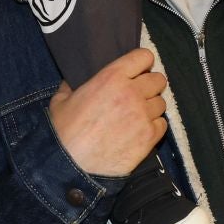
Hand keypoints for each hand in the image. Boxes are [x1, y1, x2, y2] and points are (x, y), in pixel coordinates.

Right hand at [48, 48, 168, 178]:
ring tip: (137, 116)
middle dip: (149, 85)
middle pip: (158, 79)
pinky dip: (154, 127)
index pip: (144, 57)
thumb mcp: (61, 100)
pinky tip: (140, 131)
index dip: (142, 63)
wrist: (70, 166)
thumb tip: (73, 82)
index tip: (138, 70)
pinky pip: (162, 124)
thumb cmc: (62, 132)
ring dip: (151, 107)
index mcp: (111, 77)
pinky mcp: (149, 137)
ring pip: (161, 103)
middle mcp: (131, 93)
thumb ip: (72, 86)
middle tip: (138, 95)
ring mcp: (142, 115)